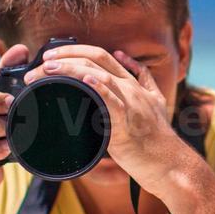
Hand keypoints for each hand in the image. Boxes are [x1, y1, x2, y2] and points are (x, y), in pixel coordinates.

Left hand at [23, 44, 191, 192]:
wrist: (171, 164)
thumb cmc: (157, 138)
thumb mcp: (154, 100)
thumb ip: (142, 78)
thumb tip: (125, 58)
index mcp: (133, 83)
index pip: (101, 54)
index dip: (75, 50)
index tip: (52, 54)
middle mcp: (132, 88)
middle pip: (97, 57)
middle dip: (66, 55)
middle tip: (43, 60)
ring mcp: (131, 104)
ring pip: (99, 75)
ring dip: (70, 69)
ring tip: (47, 70)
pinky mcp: (127, 124)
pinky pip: (112, 102)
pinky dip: (99, 88)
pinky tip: (86, 80)